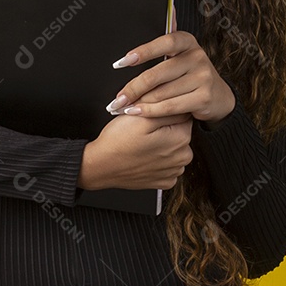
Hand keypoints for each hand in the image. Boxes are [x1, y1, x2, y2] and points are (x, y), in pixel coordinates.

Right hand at [78, 113, 193, 189]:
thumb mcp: (141, 116)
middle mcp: (182, 157)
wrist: (101, 166)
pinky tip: (144, 156)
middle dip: (165, 128)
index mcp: (180, 138)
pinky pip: (168, 164)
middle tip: (144, 130)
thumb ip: (167, 109)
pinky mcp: (165, 181)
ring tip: (142, 144)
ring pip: (174, 149)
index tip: (151, 116)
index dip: (165, 112)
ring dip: (162, 144)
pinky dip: (158, 160)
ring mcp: (174, 171)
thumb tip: (181, 104)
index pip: (184, 115)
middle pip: (180, 132)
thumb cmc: (117, 141)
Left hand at [106, 7, 235, 123]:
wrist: (218, 97)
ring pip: (161, 93)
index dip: (143, 51)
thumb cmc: (191, 73)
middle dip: (133, 87)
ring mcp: (203, 77)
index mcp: (188, 41)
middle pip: (158, 73)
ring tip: (121, 107)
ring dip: (138, 103)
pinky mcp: (204, 97)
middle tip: (115, 98)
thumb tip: (169, 5)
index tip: (121, 62)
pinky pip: (170, 106)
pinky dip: (150, 112)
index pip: (165, 42)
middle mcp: (198, 57)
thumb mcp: (182, 53)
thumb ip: (170, 35)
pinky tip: (137, 112)